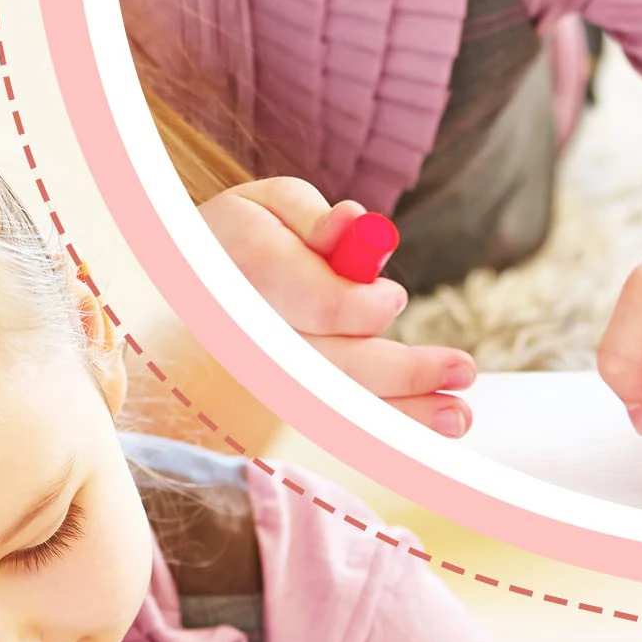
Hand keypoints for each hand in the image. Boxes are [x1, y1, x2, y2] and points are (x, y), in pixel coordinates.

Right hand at [198, 177, 477, 436]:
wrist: (179, 292)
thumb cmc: (239, 239)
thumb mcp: (268, 205)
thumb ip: (314, 218)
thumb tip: (355, 227)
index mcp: (242, 276)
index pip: (313, 305)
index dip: (359, 308)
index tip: (395, 300)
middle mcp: (247, 338)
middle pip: (329, 368)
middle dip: (401, 373)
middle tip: (463, 372)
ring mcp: (257, 381)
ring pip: (331, 404)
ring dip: (400, 415)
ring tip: (457, 417)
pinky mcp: (273, 406)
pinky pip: (329, 422)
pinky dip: (379, 431)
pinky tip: (425, 435)